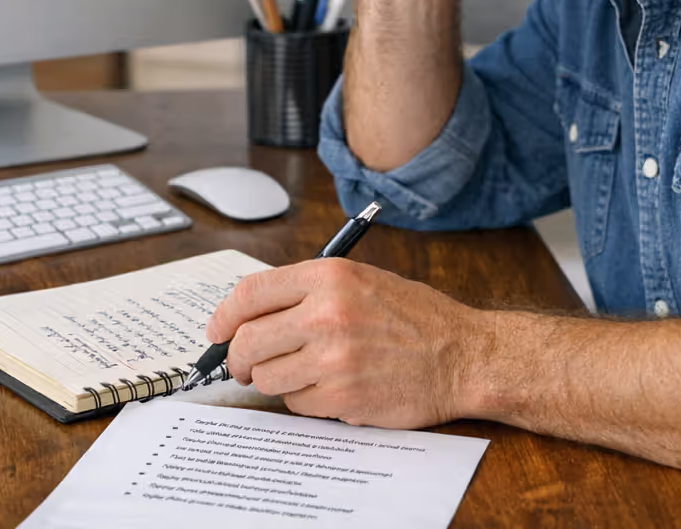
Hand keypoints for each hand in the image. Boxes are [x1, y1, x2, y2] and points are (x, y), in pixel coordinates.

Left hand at [206, 259, 486, 428]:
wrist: (463, 356)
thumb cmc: (415, 318)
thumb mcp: (361, 280)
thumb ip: (307, 292)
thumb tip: (251, 315)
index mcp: (328, 277)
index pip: (250, 294)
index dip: (223, 317)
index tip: (216, 332)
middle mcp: (326, 314)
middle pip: (248, 341)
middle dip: (238, 358)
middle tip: (244, 366)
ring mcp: (333, 359)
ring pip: (267, 377)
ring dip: (274, 381)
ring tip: (301, 373)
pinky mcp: (342, 398)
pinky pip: (296, 404)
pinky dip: (304, 400)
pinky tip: (331, 388)